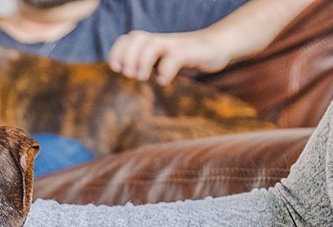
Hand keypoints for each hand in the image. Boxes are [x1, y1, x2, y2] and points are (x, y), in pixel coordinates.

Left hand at [108, 29, 240, 85]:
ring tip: (143, 78)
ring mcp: (175, 44)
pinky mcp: (189, 52)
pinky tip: (164, 82)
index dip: (118, 51)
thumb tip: (131, 74)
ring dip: (142, 62)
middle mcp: (161, 40)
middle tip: (130, 75)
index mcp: (153, 41)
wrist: (217, 46)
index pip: (128, 39)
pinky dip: (166, 70)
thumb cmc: (188, 56)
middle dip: (128, 57)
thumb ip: (149, 64)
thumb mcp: (165, 59)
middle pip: (136, 38)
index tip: (116, 68)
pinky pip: (174, 57)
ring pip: (152, 45)